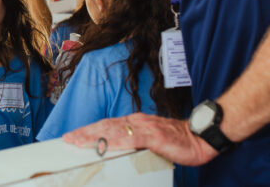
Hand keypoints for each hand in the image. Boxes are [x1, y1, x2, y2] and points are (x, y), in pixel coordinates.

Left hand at [63, 113, 218, 166]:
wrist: (201, 137)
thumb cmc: (178, 140)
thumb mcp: (151, 139)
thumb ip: (135, 140)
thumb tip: (118, 148)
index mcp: (135, 122)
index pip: (107, 125)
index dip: (89, 130)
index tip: (74, 135)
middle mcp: (137, 121)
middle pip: (105, 126)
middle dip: (85, 132)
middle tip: (68, 138)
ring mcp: (144, 128)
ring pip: (113, 131)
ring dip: (94, 136)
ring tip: (78, 141)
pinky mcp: (154, 136)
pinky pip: (131, 139)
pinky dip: (115, 142)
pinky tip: (105, 145)